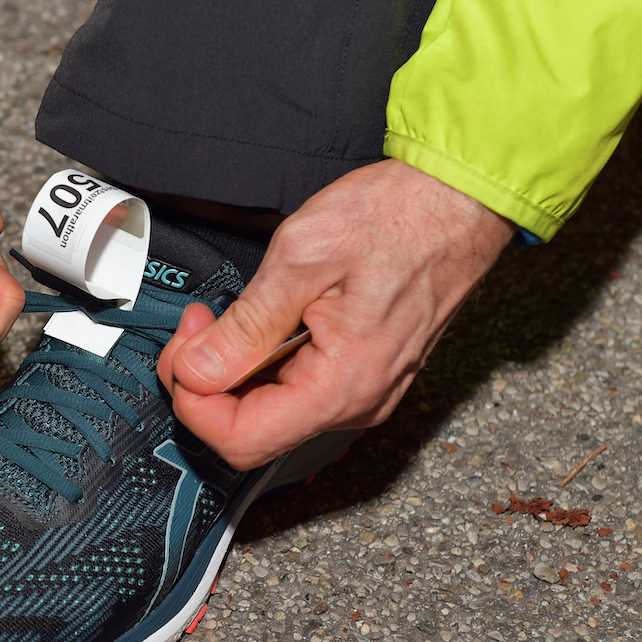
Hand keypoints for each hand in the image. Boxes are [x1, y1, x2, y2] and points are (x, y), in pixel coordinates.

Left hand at [157, 159, 514, 469]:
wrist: (458, 201)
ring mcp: (361, 392)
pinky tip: (258, 323)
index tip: (183, 351)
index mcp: (343, 385)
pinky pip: (294, 392)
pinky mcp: (360, 374)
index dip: (194, 403)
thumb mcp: (302, 257)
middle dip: (206, 384)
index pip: (241, 440)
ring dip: (232, 372)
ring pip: (269, 413)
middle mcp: (357, 403)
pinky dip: (261, 365)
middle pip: (250, 432)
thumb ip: (245, 325)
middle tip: (198, 325)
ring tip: (225, 317)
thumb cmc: (398, 217)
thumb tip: (197, 371)